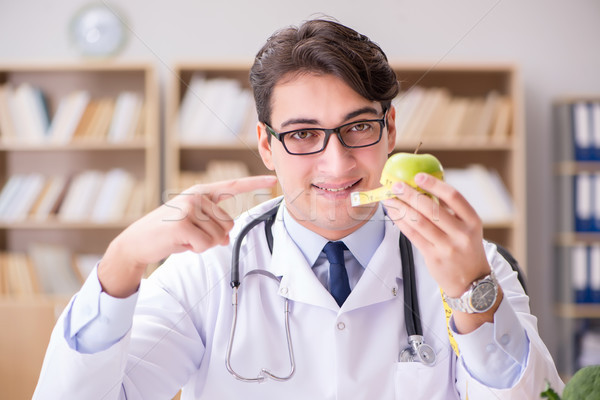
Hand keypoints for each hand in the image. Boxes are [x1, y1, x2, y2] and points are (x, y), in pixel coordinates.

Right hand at [98, 175, 277, 296]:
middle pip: (228, 225)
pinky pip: (205, 245)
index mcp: (202, 192)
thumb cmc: (169, 232)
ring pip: (218, 237)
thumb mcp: (194, 225)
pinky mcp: (182, 224)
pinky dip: (196, 250)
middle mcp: (197, 196)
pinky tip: (181, 243)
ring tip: (185, 238)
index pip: (233, 186)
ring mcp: (189, 209)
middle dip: (214, 237)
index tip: (272, 180)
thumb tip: (226, 239)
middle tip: (192, 234)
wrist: (139, 242)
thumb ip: (213, 226)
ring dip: (204, 244)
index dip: (254, 184)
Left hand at [382, 172, 490, 297]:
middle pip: (432, 209)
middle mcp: (461, 233)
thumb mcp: (468, 228)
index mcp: (472, 221)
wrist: (471, 282)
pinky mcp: (433, 257)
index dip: (434, 184)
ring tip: (389, 199)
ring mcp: (447, 247)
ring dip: (401, 208)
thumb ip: (451, 210)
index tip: (418, 176)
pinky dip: (401, 223)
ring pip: (419, 222)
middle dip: (410, 195)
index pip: (453, 197)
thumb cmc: (466, 249)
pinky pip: (413, 236)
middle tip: (396, 185)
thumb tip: (425, 187)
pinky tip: (394, 214)